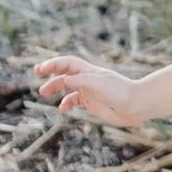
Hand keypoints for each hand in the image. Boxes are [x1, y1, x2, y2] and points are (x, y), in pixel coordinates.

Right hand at [34, 55, 148, 128]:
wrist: (135, 105)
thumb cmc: (120, 92)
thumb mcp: (98, 84)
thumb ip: (81, 81)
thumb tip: (64, 79)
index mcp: (89, 72)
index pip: (68, 63)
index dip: (54, 64)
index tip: (40, 69)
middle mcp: (88, 79)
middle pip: (65, 73)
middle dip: (51, 72)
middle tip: (37, 73)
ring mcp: (89, 91)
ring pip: (67, 86)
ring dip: (55, 87)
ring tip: (43, 92)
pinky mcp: (91, 102)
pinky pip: (75, 101)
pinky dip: (66, 103)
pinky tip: (62, 108)